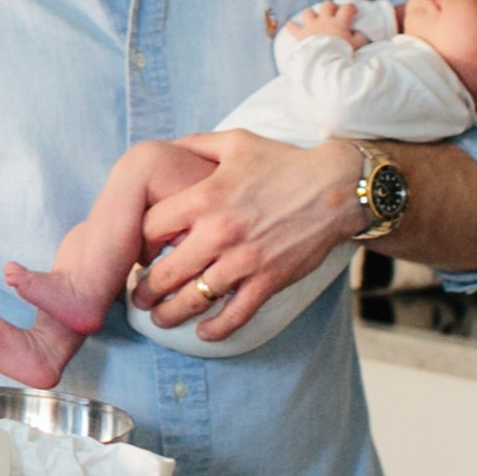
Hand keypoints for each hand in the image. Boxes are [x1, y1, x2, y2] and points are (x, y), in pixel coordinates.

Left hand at [125, 131, 360, 341]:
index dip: (139, 244)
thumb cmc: (285, 163)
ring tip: (160, 318)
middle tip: (139, 297)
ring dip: (170, 314)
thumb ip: (196, 144)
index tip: (140, 253)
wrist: (337, 187)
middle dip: (145, 290)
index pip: (151, 229)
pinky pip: (235, 315)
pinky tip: (204, 333)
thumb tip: (166, 148)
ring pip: (194, 299)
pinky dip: (216, 329)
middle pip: (165, 273)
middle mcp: (219, 232)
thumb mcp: (236, 142)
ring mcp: (244, 260)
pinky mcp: (269, 280)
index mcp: (204, 197)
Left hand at [281, 0, 365, 48]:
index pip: (347, 8)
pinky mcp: (301, 35)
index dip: (351, 7)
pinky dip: (291, 25)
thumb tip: (360, 32)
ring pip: (308, 12)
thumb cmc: (341, 53)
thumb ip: (360, 37)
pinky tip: (289, 24)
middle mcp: (324, 21)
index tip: (353, 12)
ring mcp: (311, 26)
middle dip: (330, 7)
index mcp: (339, 22)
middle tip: (333, 13)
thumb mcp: (356, 45)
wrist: (324, 62)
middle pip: (327, 5)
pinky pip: (292, 27)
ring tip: (314, 18)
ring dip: (311, 14)